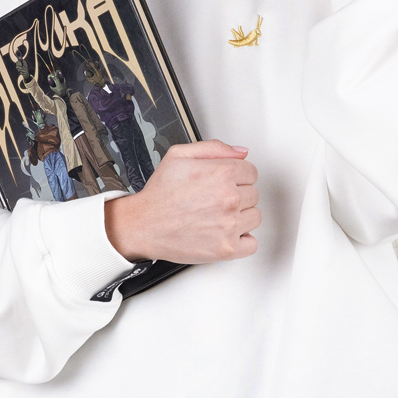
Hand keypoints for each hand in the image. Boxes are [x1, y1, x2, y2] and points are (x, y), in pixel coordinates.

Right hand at [105, 142, 258, 264]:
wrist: (144, 225)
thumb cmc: (159, 194)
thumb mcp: (179, 155)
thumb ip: (214, 148)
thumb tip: (241, 152)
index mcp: (222, 173)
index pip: (251, 173)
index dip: (237, 177)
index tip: (224, 184)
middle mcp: (229, 198)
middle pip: (254, 194)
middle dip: (237, 196)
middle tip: (215, 201)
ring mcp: (229, 225)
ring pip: (254, 217)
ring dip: (240, 217)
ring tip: (217, 217)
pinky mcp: (227, 248)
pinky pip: (251, 244)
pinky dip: (242, 241)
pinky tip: (225, 234)